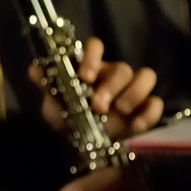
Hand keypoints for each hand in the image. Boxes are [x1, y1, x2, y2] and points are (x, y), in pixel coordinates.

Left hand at [34, 37, 162, 139]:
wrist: (81, 143)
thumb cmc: (69, 116)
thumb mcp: (55, 103)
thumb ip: (48, 85)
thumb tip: (34, 70)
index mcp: (92, 67)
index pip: (95, 47)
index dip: (92, 57)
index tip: (84, 77)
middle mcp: (114, 75)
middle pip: (122, 68)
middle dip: (111, 86)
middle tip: (98, 106)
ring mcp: (132, 90)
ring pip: (146, 77)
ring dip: (134, 93)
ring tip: (120, 110)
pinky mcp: (145, 109)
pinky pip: (156, 103)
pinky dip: (149, 113)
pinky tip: (136, 127)